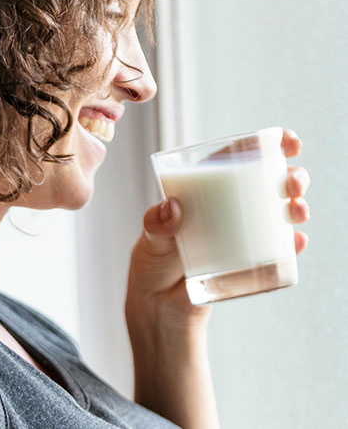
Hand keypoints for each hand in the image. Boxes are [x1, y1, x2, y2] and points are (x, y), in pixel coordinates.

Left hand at [126, 129, 310, 327]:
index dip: (266, 146)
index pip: (238, 160)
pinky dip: (291, 245)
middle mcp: (228, 210)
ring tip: (297, 210)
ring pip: (279, 214)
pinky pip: (278, 251)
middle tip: (293, 182)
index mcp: (205, 191)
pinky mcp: (249, 264)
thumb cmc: (151, 263)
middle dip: (291, 177)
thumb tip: (173, 207)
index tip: (287, 141)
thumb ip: (157, 223)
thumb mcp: (149, 238)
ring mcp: (241, 236)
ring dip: (296, 206)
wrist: (157, 306)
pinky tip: (296, 241)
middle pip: (267, 184)